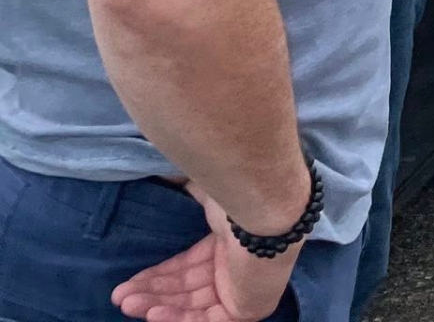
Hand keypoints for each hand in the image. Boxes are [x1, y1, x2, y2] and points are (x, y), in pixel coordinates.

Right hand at [111, 186, 296, 320]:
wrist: (267, 211)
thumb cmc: (239, 197)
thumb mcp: (206, 191)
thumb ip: (186, 186)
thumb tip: (165, 172)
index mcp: (230, 243)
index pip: (187, 267)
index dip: (156, 276)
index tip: (128, 283)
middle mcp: (237, 267)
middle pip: (185, 288)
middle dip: (150, 293)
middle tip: (120, 297)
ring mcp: (243, 290)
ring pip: (191, 306)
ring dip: (157, 306)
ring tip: (127, 304)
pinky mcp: (248, 308)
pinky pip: (206, 320)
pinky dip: (178, 319)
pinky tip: (153, 314)